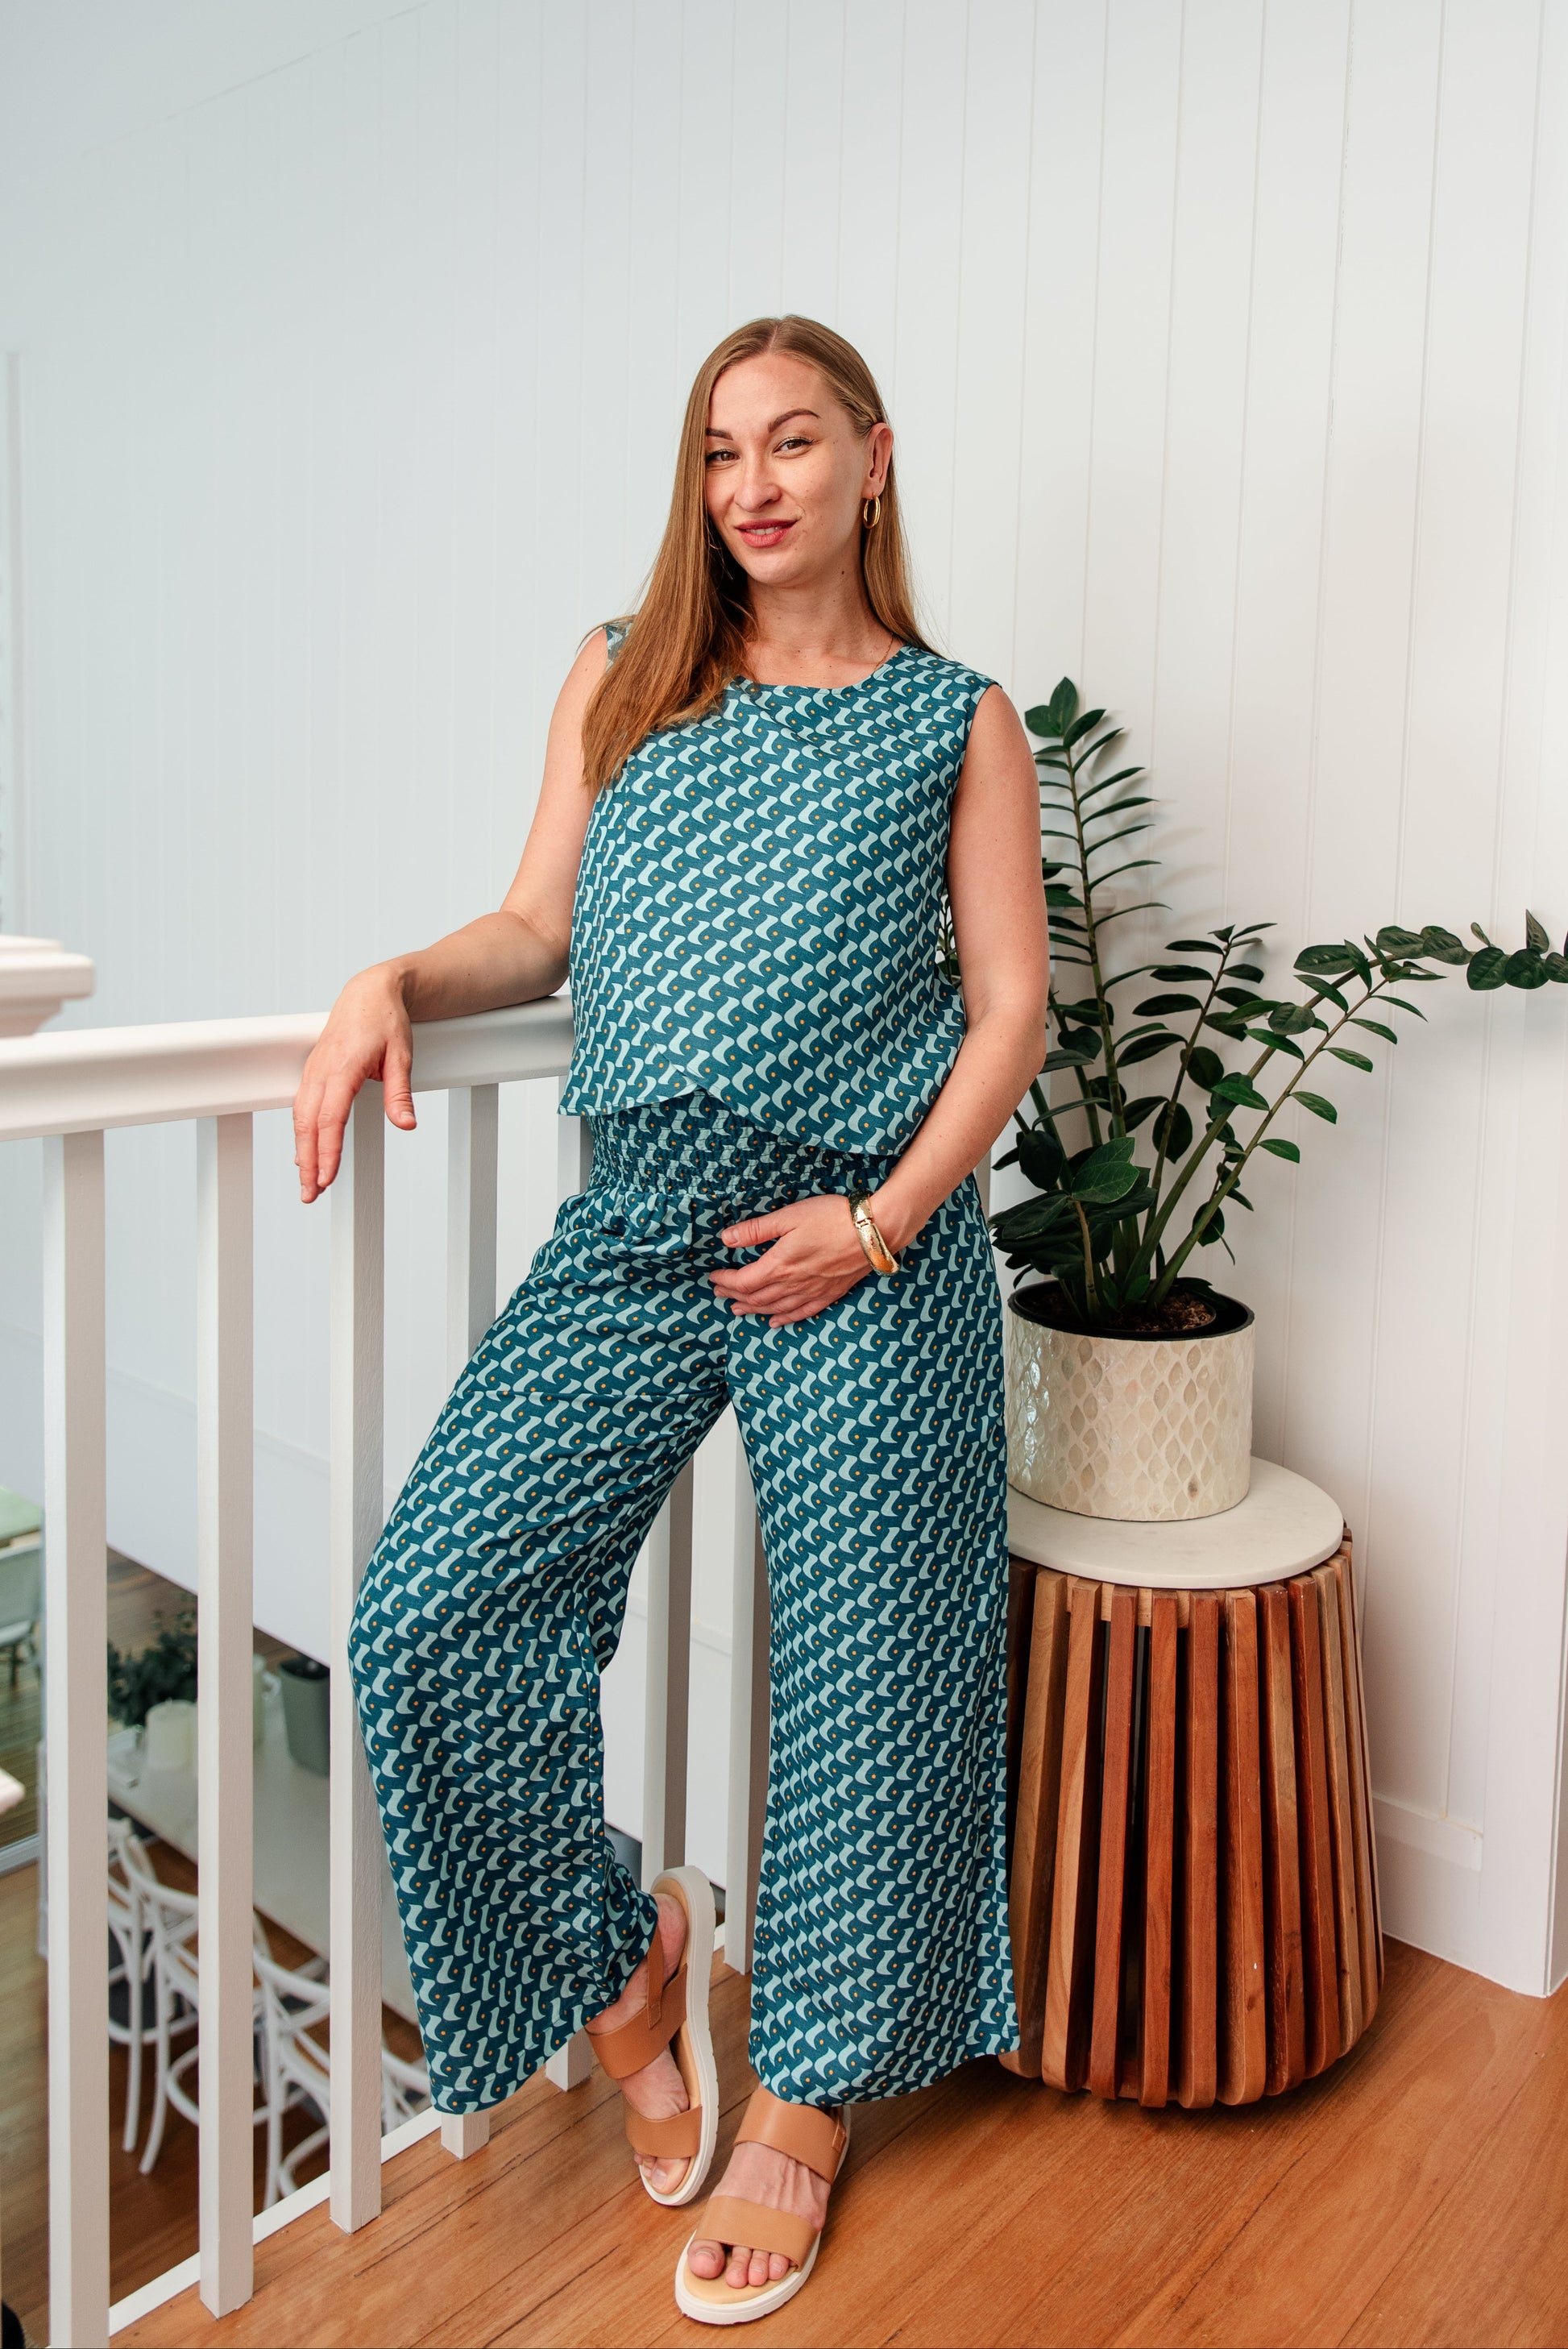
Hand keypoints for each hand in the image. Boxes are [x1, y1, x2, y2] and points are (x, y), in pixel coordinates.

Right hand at [292, 966, 414, 1203]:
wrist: (369, 993)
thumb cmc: (386, 1021)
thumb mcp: (402, 1056)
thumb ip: (400, 1093)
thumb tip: (406, 1124)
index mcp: (342, 1068)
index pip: (330, 1119)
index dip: (326, 1152)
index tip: (326, 1178)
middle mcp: (321, 1071)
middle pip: (307, 1125)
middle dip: (307, 1162)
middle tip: (310, 1194)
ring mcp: (314, 1071)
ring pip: (300, 1118)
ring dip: (302, 1151)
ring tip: (307, 1181)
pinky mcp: (314, 1072)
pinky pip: (302, 1107)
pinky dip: (302, 1133)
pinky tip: (305, 1152)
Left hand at [710, 1193, 879, 1327]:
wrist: (874, 1231)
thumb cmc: (832, 1217)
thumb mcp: (789, 1216)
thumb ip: (757, 1230)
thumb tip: (726, 1239)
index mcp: (780, 1265)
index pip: (743, 1281)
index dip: (725, 1281)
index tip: (713, 1277)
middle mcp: (793, 1284)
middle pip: (756, 1298)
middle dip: (734, 1296)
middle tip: (719, 1294)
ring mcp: (812, 1292)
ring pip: (775, 1309)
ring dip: (753, 1310)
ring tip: (738, 1310)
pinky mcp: (829, 1294)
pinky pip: (801, 1314)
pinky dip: (784, 1319)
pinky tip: (775, 1322)